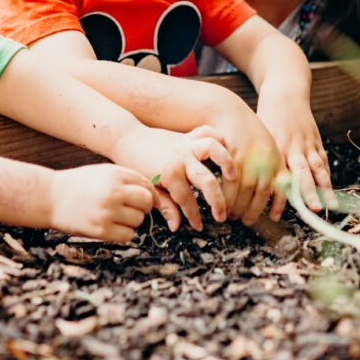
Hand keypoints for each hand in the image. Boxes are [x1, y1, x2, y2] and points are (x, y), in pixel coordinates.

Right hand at [47, 164, 156, 241]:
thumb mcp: (102, 173)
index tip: (144, 200)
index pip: (146, 185)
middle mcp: (113, 192)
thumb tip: (153, 195)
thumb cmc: (77, 185)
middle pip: (146, 203)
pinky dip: (123, 233)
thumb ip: (126, 180)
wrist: (49, 198)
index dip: (148, 195)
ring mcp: (107, 212)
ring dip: (131, 221)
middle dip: (142, 208)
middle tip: (131, 209)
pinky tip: (111, 226)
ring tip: (115, 216)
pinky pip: (128, 235)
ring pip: (139, 220)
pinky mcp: (101, 231)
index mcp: (115, 174)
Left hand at [109, 125, 234, 232]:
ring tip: (233, 176)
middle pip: (208, 181)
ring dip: (226, 162)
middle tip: (221, 216)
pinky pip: (207, 132)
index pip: (187, 201)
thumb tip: (176, 226)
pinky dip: (218, 138)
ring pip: (214, 149)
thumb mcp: (148, 188)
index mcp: (169, 174)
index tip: (199, 227)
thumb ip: (165, 206)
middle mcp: (181, 158)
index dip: (194, 217)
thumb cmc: (135, 165)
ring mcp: (186, 145)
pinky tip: (225, 150)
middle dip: (217, 202)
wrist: (127, 139)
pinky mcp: (188, 136)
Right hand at [206, 104, 282, 225]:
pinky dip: (226, 195)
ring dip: (238, 206)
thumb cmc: (248, 134)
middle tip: (244, 221)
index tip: (274, 218)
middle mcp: (265, 158)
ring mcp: (249, 156)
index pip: (282, 187)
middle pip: (261, 192)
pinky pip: (229, 180)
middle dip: (253, 211)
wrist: (230, 112)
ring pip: (245, 189)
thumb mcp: (267, 148)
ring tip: (231, 214)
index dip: (279, 205)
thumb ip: (273, 168)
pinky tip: (222, 200)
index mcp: (276, 159)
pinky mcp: (232, 154)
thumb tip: (278, 192)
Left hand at [258, 100, 331, 217]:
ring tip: (330, 207)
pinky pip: (323, 163)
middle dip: (307, 193)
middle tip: (311, 210)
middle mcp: (293, 147)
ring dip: (324, 189)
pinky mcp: (317, 143)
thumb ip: (257, 160)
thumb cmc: (266, 119)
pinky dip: (327, 178)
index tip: (274, 216)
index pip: (277, 176)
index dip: (277, 197)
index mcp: (275, 147)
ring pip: (317, 169)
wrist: (284, 95)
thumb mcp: (258, 137)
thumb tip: (244, 188)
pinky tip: (331, 194)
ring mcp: (307, 145)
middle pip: (301, 173)